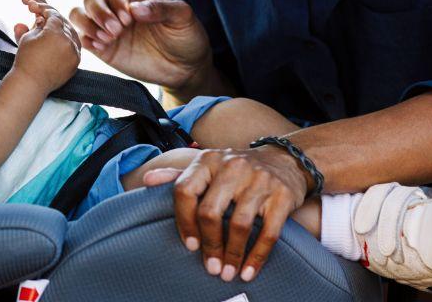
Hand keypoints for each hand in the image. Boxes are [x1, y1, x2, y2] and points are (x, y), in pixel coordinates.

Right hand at [11, 0, 80, 92]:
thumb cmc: (26, 61)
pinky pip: (74, 46)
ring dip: (60, 29)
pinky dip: (67, 41)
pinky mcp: (76, 62)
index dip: (43, 9)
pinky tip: (57, 41)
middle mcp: (69, 41)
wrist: (30, 84)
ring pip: (71, 33)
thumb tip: (39, 19)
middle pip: (63, 22)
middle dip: (52, 19)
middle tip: (41, 18)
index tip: (36, 8)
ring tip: (48, 30)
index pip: (53, 15)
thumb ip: (36, 25)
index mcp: (56, 32)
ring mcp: (74, 52)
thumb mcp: (28, 37)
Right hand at [68, 0, 210, 91]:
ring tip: (107, 38)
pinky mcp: (103, 48)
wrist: (186, 69)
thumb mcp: (183, 17)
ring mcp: (108, 28)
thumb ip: (161, 9)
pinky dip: (85, 39)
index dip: (117, 0)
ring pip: (80, 14)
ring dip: (88, 24)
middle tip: (117, 30)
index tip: (129, 18)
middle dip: (99, 12)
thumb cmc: (186, 37)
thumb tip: (135, 9)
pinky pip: (82, 38)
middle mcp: (118, 8)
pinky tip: (102, 47)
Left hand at [143, 146, 309, 282]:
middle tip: (211, 266)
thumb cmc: (237, 169)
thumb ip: (178, 175)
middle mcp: (232, 166)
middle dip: (209, 244)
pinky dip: (257, 256)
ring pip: (239, 225)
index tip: (190, 245)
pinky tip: (248, 270)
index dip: (183, 222)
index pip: (185, 191)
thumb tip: (147, 180)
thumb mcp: (207, 165)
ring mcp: (259, 180)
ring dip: (232, 254)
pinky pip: (268, 233)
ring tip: (228, 272)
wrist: (285, 159)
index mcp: (208, 160)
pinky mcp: (281, 196)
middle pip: (210, 212)